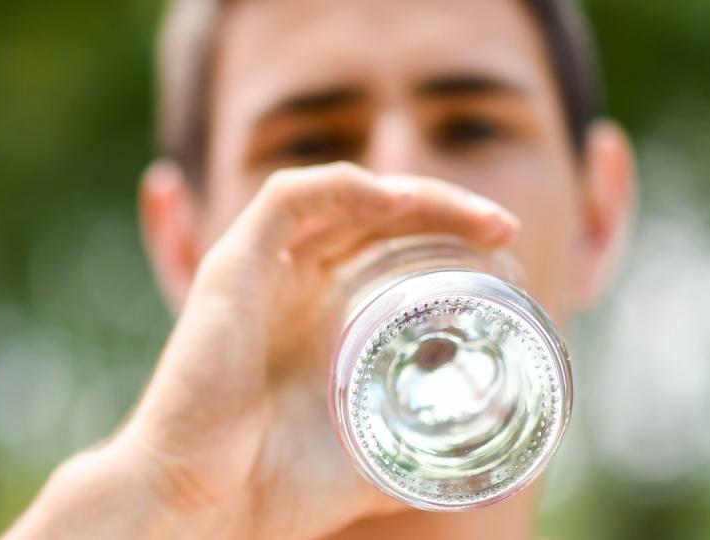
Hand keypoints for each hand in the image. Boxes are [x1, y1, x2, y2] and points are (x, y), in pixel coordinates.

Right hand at [4, 162, 519, 538]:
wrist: (206, 509)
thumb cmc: (277, 486)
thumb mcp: (373, 452)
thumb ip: (417, 440)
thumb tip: (485, 450)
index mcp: (320, 315)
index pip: (387, 246)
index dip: (446, 238)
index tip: (503, 252)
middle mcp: (291, 283)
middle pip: (374, 216)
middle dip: (444, 212)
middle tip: (501, 228)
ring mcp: (261, 271)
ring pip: (342, 196)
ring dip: (414, 194)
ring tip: (476, 215)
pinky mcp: (231, 265)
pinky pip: (288, 198)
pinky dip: (346, 187)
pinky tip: (401, 201)